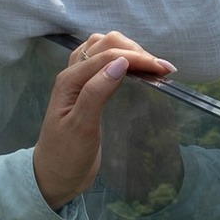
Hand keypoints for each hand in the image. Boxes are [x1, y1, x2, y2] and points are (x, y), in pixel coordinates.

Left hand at [31, 33, 175, 206]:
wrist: (54, 176)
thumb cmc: (66, 155)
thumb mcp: (82, 127)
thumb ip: (96, 93)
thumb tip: (120, 62)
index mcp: (70, 81)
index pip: (108, 55)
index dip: (138, 58)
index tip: (165, 70)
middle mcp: (72, 75)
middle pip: (106, 43)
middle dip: (136, 50)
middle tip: (162, 69)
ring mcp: (78, 80)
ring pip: (104, 48)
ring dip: (129, 51)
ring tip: (153, 67)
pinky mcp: (85, 88)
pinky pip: (102, 61)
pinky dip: (121, 58)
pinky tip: (135, 69)